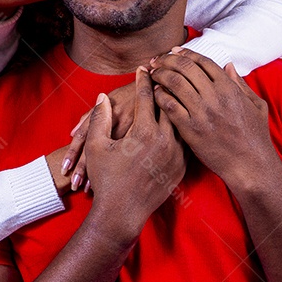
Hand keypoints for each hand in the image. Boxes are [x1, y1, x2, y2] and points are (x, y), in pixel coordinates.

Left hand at [59, 81, 136, 191]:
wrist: (158, 87)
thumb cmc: (129, 97)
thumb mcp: (110, 101)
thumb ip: (91, 117)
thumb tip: (71, 133)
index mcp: (105, 114)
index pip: (84, 135)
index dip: (73, 153)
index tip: (63, 169)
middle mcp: (117, 123)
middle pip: (97, 149)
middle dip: (84, 169)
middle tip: (74, 185)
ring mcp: (133, 132)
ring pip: (114, 156)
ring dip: (100, 174)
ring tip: (89, 189)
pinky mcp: (147, 139)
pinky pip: (134, 158)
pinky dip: (123, 170)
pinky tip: (118, 183)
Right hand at [83, 68, 185, 242]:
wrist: (122, 213)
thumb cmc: (106, 179)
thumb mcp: (96, 146)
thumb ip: (100, 118)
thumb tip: (103, 97)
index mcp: (143, 133)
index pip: (146, 97)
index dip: (143, 80)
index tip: (143, 67)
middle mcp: (165, 141)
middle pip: (170, 104)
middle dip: (166, 86)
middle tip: (164, 71)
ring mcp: (177, 155)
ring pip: (182, 121)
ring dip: (178, 105)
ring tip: (176, 91)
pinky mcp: (182, 167)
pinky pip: (186, 140)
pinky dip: (184, 127)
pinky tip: (183, 118)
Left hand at [148, 48, 281, 192]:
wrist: (250, 165)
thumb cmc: (255, 137)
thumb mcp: (256, 105)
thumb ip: (241, 84)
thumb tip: (228, 65)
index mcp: (229, 88)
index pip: (203, 61)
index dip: (186, 53)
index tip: (174, 51)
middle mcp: (214, 97)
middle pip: (185, 67)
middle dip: (167, 60)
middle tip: (157, 60)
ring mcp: (201, 113)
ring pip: (174, 83)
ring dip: (161, 74)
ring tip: (153, 73)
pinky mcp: (191, 130)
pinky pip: (169, 106)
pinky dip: (160, 96)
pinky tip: (156, 93)